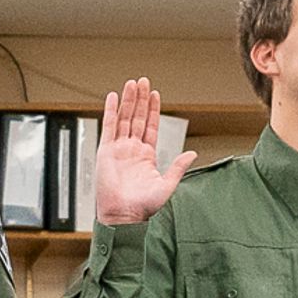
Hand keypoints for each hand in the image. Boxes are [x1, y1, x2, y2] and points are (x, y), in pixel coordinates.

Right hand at [90, 75, 197, 225]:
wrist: (124, 216)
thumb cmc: (143, 207)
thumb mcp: (167, 185)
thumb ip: (178, 167)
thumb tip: (191, 154)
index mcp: (146, 156)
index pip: (150, 126)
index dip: (153, 110)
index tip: (155, 94)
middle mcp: (132, 150)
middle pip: (137, 118)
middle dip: (141, 99)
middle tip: (143, 81)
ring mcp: (118, 149)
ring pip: (124, 118)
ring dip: (128, 100)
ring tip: (132, 84)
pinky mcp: (105, 151)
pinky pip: (108, 126)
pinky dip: (111, 111)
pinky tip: (114, 97)